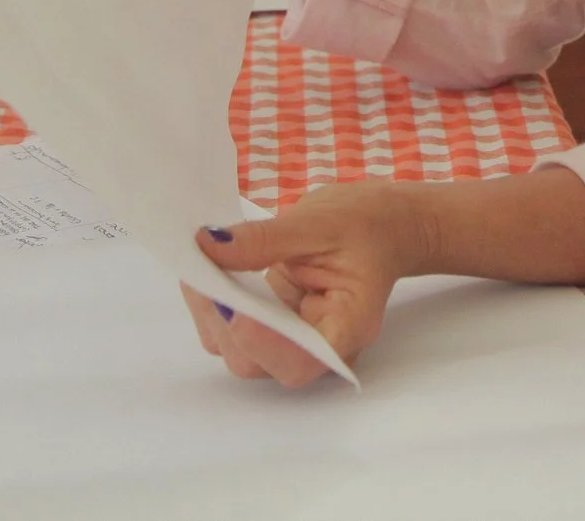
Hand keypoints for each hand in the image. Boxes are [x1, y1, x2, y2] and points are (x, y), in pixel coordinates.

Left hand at [182, 180, 429, 387]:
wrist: (383, 226)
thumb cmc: (368, 223)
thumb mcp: (321, 220)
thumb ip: (265, 238)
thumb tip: (208, 246)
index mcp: (350, 325)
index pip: (301, 358)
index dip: (260, 342)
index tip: (228, 303)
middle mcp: (320, 347)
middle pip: (260, 364)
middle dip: (224, 323)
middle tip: (201, 275)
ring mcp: (293, 342)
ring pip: (239, 352)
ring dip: (212, 315)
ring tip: (200, 270)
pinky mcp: (273, 329)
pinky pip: (234, 333)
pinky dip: (214, 307)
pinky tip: (210, 275)